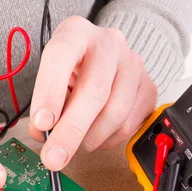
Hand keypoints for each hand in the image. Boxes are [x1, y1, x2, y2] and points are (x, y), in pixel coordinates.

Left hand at [29, 16, 157, 170]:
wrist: (106, 58)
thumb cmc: (73, 69)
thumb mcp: (51, 76)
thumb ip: (44, 103)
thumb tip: (44, 135)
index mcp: (77, 33)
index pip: (62, 57)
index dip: (50, 93)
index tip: (42, 124)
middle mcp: (109, 44)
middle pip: (94, 91)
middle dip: (71, 131)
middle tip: (54, 158)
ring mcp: (133, 65)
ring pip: (115, 114)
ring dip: (90, 139)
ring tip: (75, 144)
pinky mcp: (149, 88)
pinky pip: (130, 125)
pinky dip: (107, 140)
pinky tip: (96, 136)